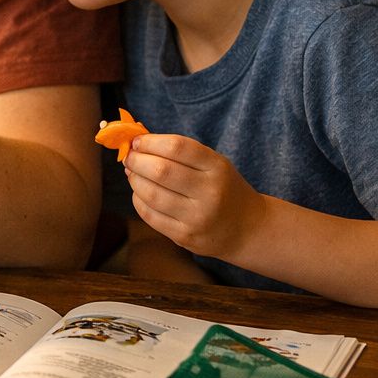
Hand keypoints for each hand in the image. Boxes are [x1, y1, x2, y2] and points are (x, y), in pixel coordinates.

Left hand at [123, 133, 267, 260]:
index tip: (137, 141)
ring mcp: (197, 217)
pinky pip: (149, 215)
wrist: (247, 229)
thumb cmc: (222, 188)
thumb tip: (136, 143)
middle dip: (136, 160)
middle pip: (160, 170)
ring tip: (133, 173)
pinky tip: (140, 192)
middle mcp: (210, 192)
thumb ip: (180, 152)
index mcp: (217, 168)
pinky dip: (138, 200)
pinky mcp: (185, 236)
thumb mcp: (213, 164)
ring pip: (150, 194)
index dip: (150, 142)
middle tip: (130, 157)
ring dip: (134, 180)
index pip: (177, 147)